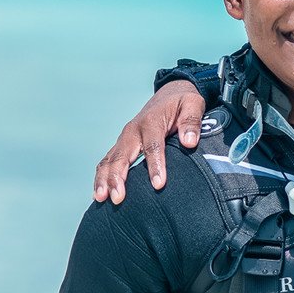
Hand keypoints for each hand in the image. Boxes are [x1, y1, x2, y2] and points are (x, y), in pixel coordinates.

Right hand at [93, 81, 208, 203]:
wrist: (169, 94)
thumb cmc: (182, 102)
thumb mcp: (193, 104)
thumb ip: (191, 121)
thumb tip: (189, 142)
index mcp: (151, 121)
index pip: (152, 146)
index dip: (155, 166)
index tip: (159, 185)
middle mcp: (133, 130)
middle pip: (122, 155)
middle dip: (118, 177)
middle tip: (118, 198)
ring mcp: (124, 138)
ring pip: (109, 159)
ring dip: (104, 179)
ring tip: (102, 198)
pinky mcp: (121, 145)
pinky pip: (107, 161)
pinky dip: (102, 177)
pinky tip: (100, 194)